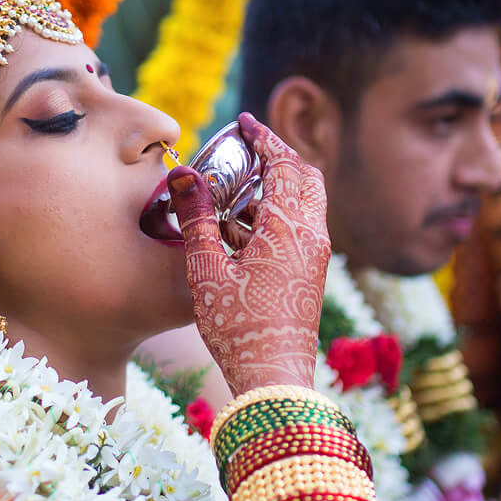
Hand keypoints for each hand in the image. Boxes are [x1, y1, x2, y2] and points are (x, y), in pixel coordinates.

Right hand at [173, 114, 329, 396]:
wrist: (272, 379)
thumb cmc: (237, 328)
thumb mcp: (206, 270)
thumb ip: (196, 218)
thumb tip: (183, 173)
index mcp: (290, 227)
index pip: (284, 163)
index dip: (264, 137)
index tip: (245, 121)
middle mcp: (313, 236)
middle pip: (306, 176)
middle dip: (278, 158)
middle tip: (245, 153)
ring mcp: (317, 257)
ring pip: (306, 203)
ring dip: (277, 188)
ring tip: (235, 196)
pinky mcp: (313, 275)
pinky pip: (302, 228)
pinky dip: (279, 215)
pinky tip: (244, 232)